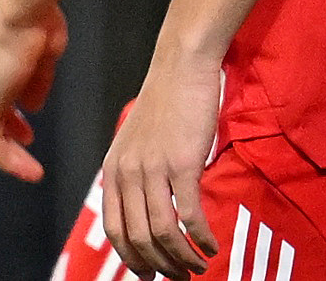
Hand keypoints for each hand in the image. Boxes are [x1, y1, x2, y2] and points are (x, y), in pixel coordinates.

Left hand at [0, 0, 67, 182]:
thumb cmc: (39, 24)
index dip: (12, 117)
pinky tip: (26, 167)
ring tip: (29, 169)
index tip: (28, 127)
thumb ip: (37, 83)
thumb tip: (32, 106)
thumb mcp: (44, 58)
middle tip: (26, 147)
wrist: (25, 15)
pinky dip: (9, 157)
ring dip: (10, 154)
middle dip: (9, 137)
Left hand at [101, 48, 221, 276]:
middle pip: (138, 239)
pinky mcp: (182, 163)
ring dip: (182, 257)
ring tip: (200, 266)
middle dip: (160, 266)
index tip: (151, 274)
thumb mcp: (139, 140)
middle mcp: (127, 175)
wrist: (182, 64)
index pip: (115, 231)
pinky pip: (188, 214)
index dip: (132, 259)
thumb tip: (153, 203)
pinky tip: (212, 244)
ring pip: (162, 232)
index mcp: (113, 172)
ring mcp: (153, 170)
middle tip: (181, 277)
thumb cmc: (168, 99)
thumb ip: (139, 171)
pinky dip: (200, 236)